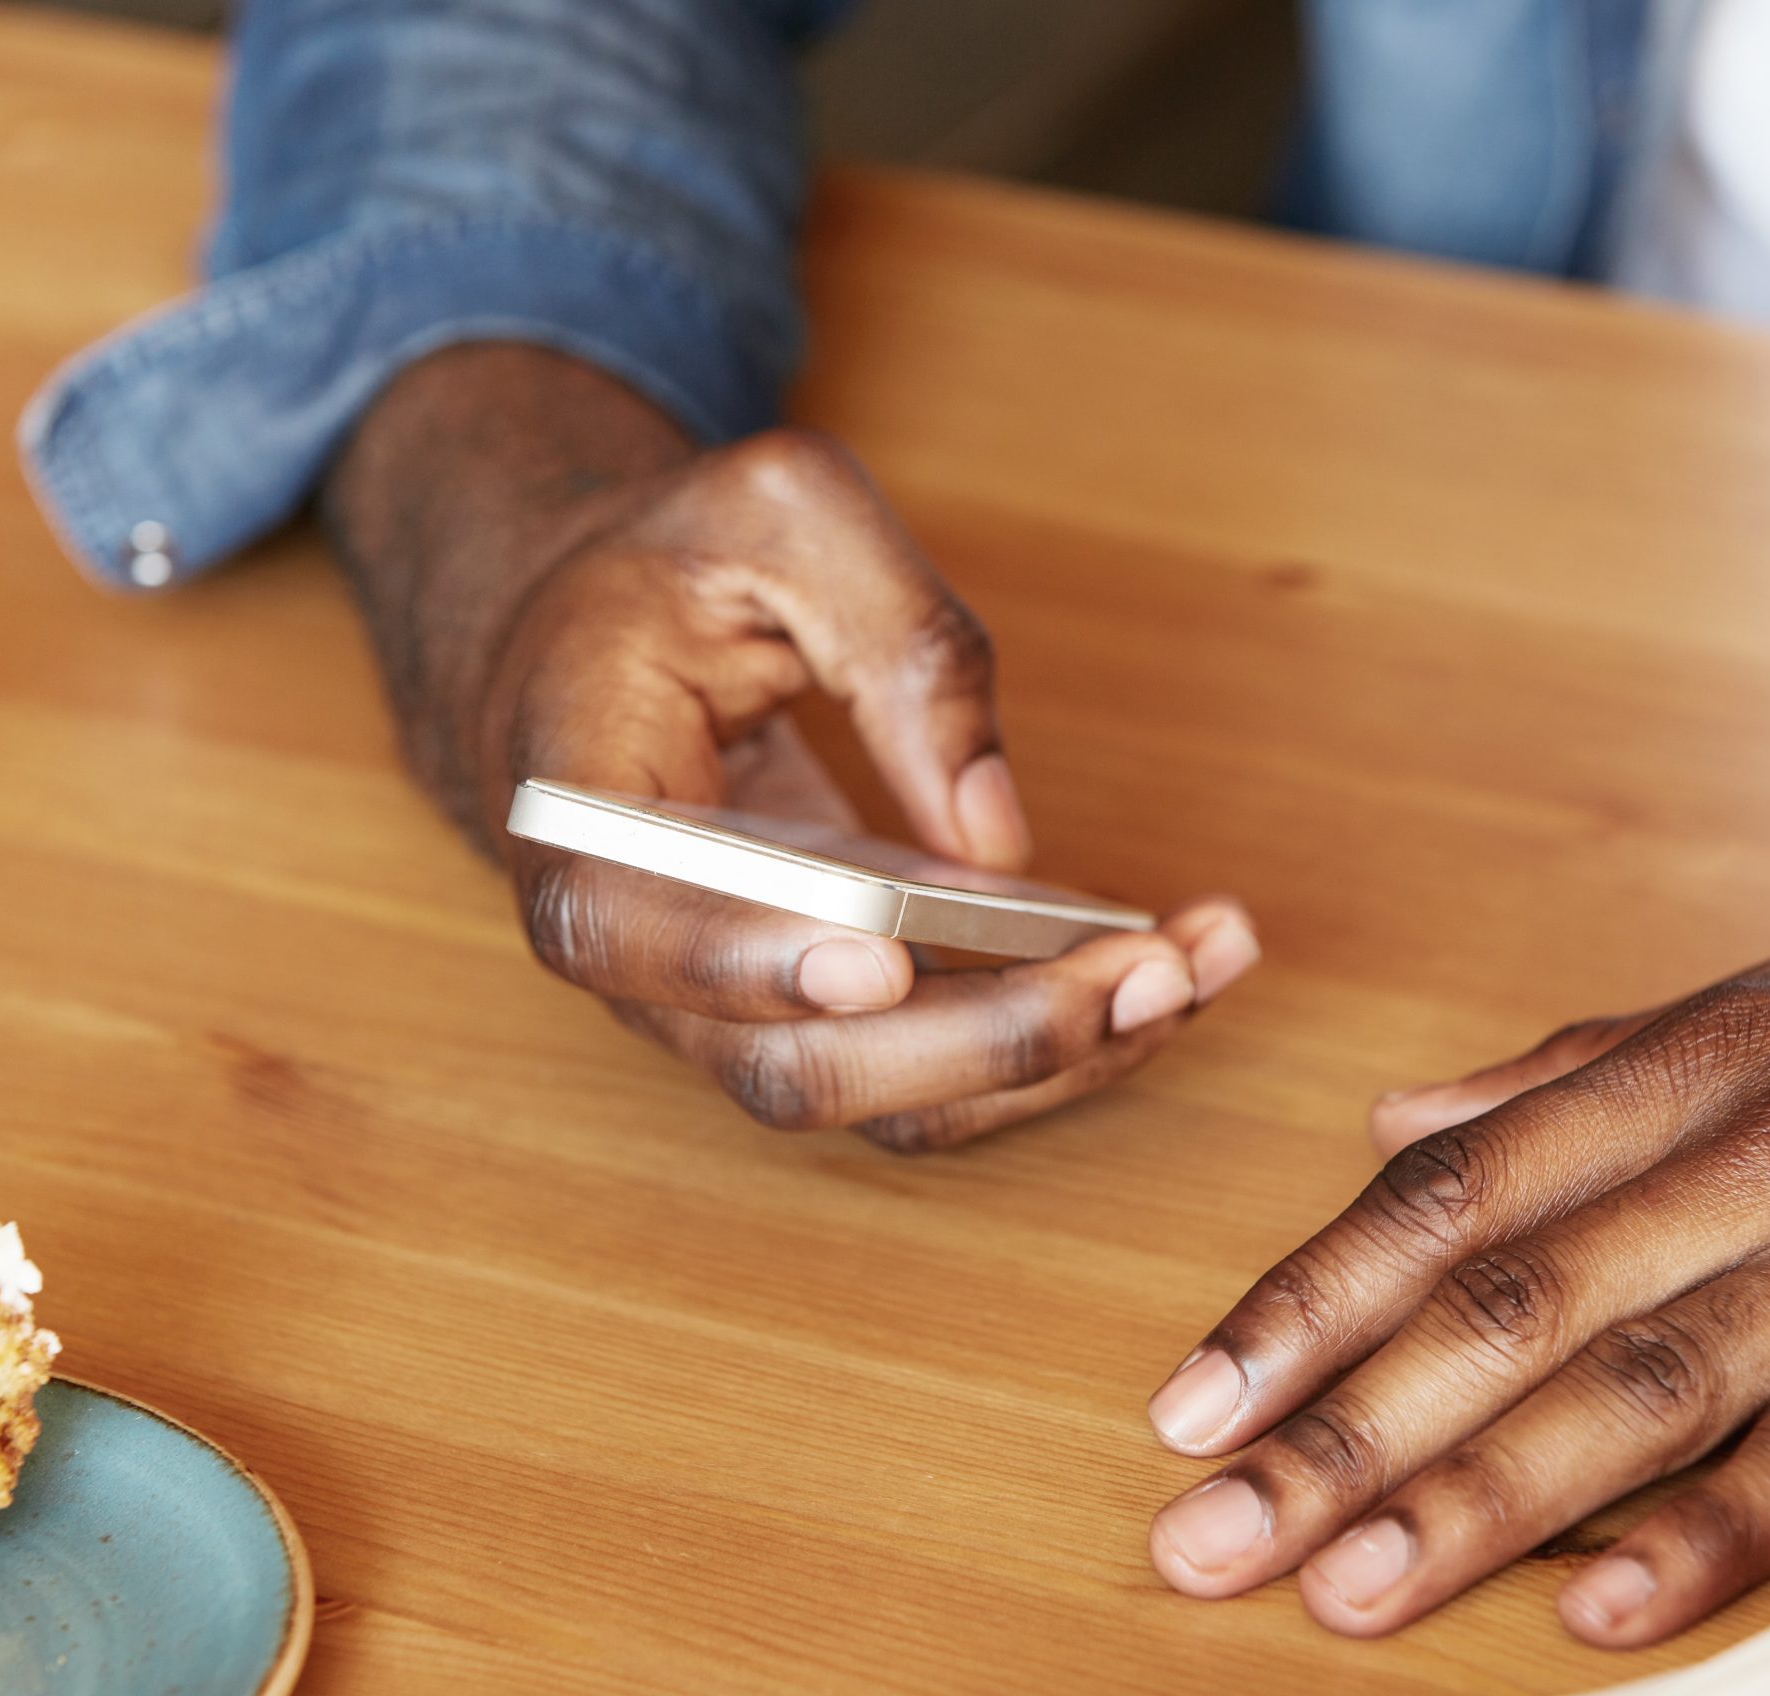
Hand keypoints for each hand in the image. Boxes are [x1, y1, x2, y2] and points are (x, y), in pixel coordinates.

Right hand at [325, 344, 1255, 1146]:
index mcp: (573, 812)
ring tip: (1196, 964)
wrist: (587, 643)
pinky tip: (1170, 961)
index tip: (885, 950)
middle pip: (793, 1069)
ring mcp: (725, 1008)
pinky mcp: (817, 1015)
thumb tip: (993, 835)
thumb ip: (896, 636)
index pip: (628, 929)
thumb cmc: (665, 568)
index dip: (751, 961)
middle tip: (1142, 971)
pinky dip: (1057, 1039)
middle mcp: (637, 953)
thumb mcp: (775, 515)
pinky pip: (933, 1072)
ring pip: (884, 1106)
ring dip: (1052, 1059)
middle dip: (983, 1040)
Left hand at [1143, 892, 1769, 1643]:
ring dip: (1476, 1502)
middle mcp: (1751, 1162)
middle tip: (1213, 1529)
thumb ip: (1566, 1072)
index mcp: (1682, 1072)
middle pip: (1506, 1304)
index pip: (1448, 1194)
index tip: (1197, 1399)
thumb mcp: (1759, 1010)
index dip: (1307, 1302)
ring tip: (1347, 1587)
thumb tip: (1400, 1115)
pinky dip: (1712, 1540)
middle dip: (1341, 1429)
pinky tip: (1601, 1610)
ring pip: (1636, 1390)